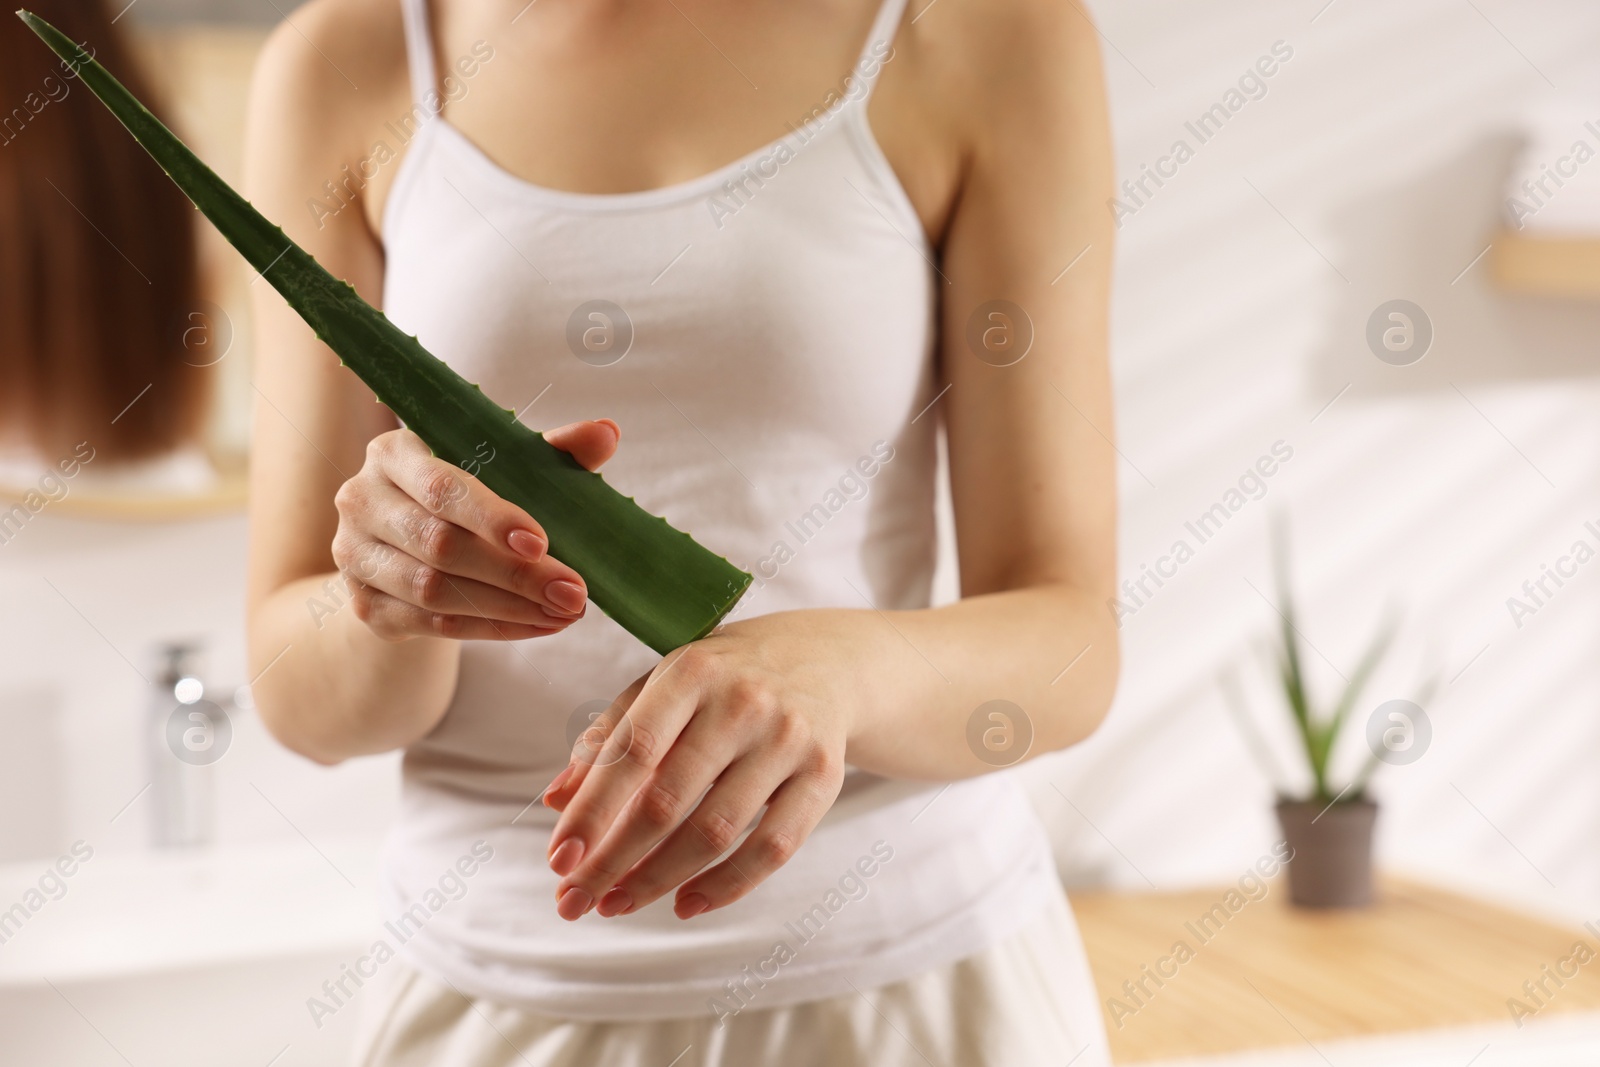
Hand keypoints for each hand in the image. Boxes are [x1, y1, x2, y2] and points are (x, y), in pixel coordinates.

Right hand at [331, 421, 617, 640]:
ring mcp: (354, 556)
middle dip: (515, 574)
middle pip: (440, 545)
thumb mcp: (506, 465)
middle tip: (573, 593)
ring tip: (563, 613)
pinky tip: (536, 626)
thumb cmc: (466, 495)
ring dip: (507, 608)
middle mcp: (361, 500)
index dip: (492, 518)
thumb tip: (606, 432)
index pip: (442, 488)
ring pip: (434, 591)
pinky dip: (490, 630)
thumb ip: (552, 450)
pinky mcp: (365, 604)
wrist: (406, 544)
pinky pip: (432, 625)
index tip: (541, 542)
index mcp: (393, 453)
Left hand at [540, 611, 859, 920]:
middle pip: (667, 800)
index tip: (559, 860)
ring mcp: (788, 739)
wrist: (827, 662)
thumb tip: (555, 801)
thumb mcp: (664, 686)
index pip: (633, 751)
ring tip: (616, 903)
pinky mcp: (824, 775)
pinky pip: (773, 848)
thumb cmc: (724, 679)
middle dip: (613, 860)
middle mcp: (744, 702)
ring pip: (716, 831)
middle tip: (575, 900)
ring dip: (657, 880)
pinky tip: (685, 905)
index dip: (592, 811)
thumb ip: (609, 738)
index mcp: (693, 672)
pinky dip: (725, 886)